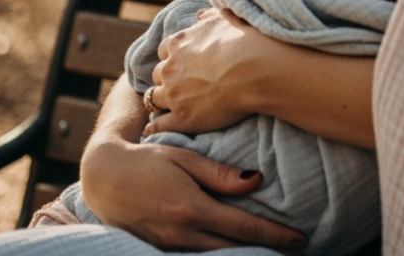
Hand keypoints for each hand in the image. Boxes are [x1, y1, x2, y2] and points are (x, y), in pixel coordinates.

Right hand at [81, 129, 306, 251]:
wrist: (103, 178)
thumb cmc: (148, 160)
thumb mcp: (185, 159)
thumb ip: (220, 174)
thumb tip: (257, 182)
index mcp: (192, 208)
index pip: (243, 228)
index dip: (275, 236)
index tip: (300, 240)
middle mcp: (182, 234)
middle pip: (234, 251)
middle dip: (267, 253)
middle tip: (297, 252)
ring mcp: (169, 246)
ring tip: (273, 254)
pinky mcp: (160, 250)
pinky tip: (235, 251)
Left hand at [143, 7, 284, 136]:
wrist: (256, 70)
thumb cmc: (244, 42)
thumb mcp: (225, 18)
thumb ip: (208, 16)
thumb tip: (198, 14)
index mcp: (178, 43)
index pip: (164, 50)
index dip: (173, 57)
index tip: (183, 62)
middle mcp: (170, 68)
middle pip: (158, 74)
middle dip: (167, 78)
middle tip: (180, 83)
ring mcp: (173, 94)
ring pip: (153, 98)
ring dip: (161, 100)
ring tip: (172, 105)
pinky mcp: (182, 117)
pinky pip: (158, 125)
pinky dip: (155, 127)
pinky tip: (153, 130)